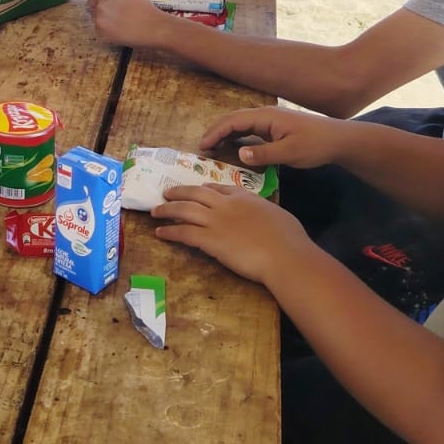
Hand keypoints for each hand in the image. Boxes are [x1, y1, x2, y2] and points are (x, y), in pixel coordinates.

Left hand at [88, 0, 172, 48]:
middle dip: (98, 6)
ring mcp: (100, 9)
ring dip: (102, 18)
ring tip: (117, 22)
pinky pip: (97, 27)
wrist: (152, 25)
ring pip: (93, 14)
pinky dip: (104, 30)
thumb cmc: (145, 8)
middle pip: (91, 0)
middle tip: (112, 14)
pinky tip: (117, 29)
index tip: (105, 2)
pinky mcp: (99, 24)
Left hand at [151, 184, 310, 285]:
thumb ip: (262, 211)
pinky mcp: (209, 240)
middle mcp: (225, 205)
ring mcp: (215, 221)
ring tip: (155, 211)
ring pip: (184, 210)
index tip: (196, 189)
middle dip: (178, 192)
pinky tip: (160, 233)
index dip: (203, 189)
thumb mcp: (276, 214)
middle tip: (166, 194)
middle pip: (195, 194)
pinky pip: (183, 233)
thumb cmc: (288, 238)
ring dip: (167, 210)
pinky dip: (169, 232)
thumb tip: (262, 215)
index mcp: (244, 197)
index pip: (218, 189)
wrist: (284, 255)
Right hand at [198, 105, 351, 169]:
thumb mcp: (291, 152)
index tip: (203, 146)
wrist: (339, 140)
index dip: (216, 132)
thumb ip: (265, 154)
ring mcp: (271, 121)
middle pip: (233, 119)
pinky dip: (237, 137)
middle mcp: (266, 115)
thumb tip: (239, 154)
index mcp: (267, 117)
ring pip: (241, 124)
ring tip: (212, 148)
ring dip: (225, 134)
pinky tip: (233, 147)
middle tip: (202, 148)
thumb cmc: (316, 145)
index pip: (233, 121)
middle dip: (216, 131)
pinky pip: (250, 130)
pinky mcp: (275, 128)